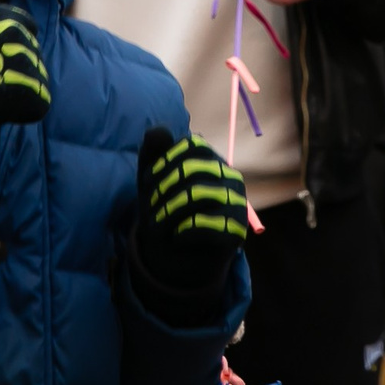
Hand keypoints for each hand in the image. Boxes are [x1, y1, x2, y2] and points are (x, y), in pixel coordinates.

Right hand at [0, 3, 51, 133]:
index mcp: (0, 16)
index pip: (27, 25)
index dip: (15, 44)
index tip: (3, 58)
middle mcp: (18, 34)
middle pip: (31, 52)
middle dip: (17, 66)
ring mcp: (28, 63)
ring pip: (35, 77)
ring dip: (19, 87)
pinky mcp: (32, 93)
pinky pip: (37, 103)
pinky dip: (22, 111)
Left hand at [134, 127, 248, 294]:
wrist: (177, 254)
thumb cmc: (166, 209)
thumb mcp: (152, 181)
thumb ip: (152, 153)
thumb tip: (158, 130)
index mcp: (212, 159)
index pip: (190, 146)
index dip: (163, 162)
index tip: (148, 182)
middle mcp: (230, 176)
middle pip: (191, 169)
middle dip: (162, 189)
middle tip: (150, 208)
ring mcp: (236, 203)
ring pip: (197, 195)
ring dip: (168, 211)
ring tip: (157, 225)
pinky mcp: (235, 230)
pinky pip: (204, 224)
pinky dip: (182, 232)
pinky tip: (176, 237)